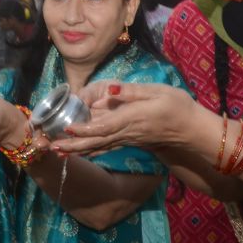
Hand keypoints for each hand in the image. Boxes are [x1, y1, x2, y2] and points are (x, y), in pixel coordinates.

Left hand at [54, 83, 199, 155]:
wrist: (191, 129)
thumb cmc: (176, 106)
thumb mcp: (157, 92)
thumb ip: (131, 92)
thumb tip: (109, 90)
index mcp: (131, 118)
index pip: (104, 126)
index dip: (84, 128)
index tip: (67, 128)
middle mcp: (126, 132)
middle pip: (95, 141)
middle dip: (73, 144)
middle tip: (50, 147)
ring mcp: (127, 139)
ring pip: (98, 146)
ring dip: (77, 150)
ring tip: (56, 151)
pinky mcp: (128, 141)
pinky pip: (105, 147)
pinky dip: (89, 150)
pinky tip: (78, 152)